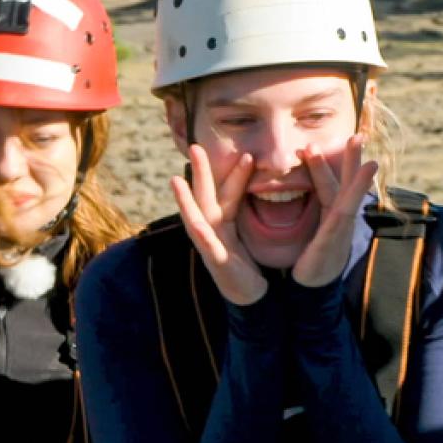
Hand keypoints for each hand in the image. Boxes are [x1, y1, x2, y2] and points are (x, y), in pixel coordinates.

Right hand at [170, 144, 267, 305]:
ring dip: (185, 201)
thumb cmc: (248, 264)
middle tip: (195, 146)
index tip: (247, 154)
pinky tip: (197, 224)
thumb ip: (249, 212)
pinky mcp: (216, 262)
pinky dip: (201, 235)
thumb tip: (266, 188)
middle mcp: (212, 230)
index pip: (229, 193)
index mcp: (223, 222)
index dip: (236, 174)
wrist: (250, 296)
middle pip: (205, 197)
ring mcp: (210, 246)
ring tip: (176, 181)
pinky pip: (207, 247)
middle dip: (200, 173)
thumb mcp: (249, 234)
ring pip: (196, 218)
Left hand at [291, 134, 377, 286]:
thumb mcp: (306, 235)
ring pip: (348, 190)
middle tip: (356, 134)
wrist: (309, 290)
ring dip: (354, 165)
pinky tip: (366, 172)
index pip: (328, 186)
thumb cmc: (307, 261)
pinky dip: (356, 187)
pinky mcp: (336, 234)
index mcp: (330, 216)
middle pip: (346, 183)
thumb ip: (304, 218)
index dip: (323, 167)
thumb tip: (288, 200)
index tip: (316, 145)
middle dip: (351, 159)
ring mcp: (341, 225)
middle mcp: (340, 218)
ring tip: (359, 141)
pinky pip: (347, 207)